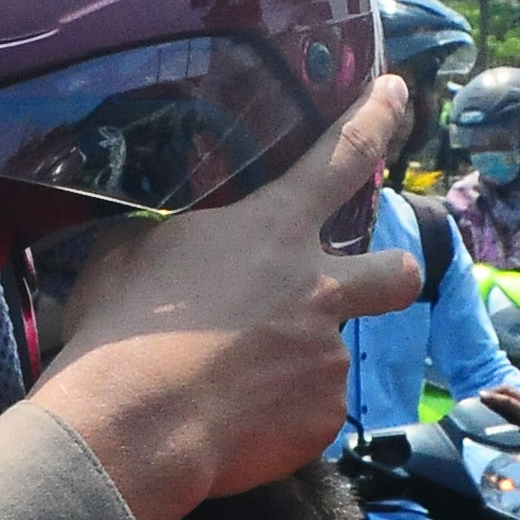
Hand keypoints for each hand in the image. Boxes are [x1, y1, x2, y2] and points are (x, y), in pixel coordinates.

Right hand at [28, 80, 419, 519]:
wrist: (134, 425)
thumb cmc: (121, 328)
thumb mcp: (132, 252)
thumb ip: (176, 239)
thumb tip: (171, 243)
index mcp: (273, 229)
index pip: (343, 154)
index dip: (378, 119)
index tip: (398, 94)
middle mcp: (320, 288)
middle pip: (395, 271)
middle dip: (391, 272)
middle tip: (369, 282)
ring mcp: (327, 358)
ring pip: (327, 354)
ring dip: (294, 363)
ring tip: (235, 384)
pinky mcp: (322, 420)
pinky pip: (306, 413)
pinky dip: (277, 417)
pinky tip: (233, 422)